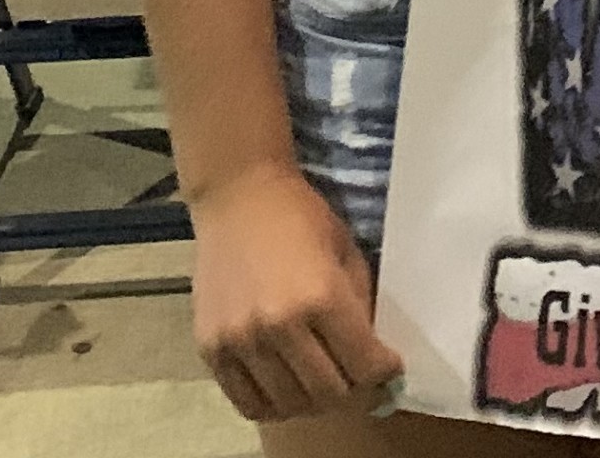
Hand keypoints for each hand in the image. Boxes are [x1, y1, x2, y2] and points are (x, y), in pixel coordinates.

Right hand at [187, 163, 400, 424]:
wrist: (237, 194)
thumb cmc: (300, 216)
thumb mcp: (346, 252)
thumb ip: (359, 306)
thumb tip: (375, 354)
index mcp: (321, 296)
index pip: (365, 366)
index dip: (385, 374)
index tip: (389, 369)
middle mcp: (278, 325)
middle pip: (330, 394)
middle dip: (354, 390)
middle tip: (358, 377)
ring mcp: (240, 341)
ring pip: (290, 405)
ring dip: (315, 401)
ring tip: (323, 381)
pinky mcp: (210, 348)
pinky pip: (247, 403)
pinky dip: (274, 404)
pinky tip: (287, 387)